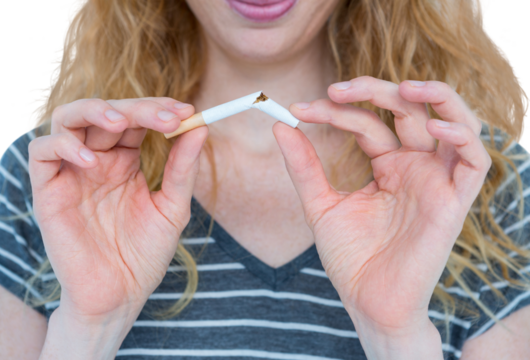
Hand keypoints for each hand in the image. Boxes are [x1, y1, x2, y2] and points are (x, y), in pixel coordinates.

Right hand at [29, 97, 208, 321]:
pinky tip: (90, 159)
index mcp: (125, 161)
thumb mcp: (172, 207)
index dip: (158, 109)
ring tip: (122, 122)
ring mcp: (71, 173)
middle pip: (107, 112)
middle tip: (168, 117)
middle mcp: (97, 160)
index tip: (187, 112)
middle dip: (138, 108)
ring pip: (68, 119)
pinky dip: (62, 146)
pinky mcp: (48, 191)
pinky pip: (41, 152)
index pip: (136, 119)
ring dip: (94, 111)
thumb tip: (200, 128)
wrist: (120, 294)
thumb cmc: (146, 253)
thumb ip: (182, 168)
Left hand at [272, 76, 490, 332]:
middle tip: (335, 89)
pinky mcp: (455, 202)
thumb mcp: (321, 204)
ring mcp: (437, 182)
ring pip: (453, 122)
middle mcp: (415, 167)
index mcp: (389, 166)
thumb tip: (280, 125)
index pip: (368, 123)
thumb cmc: (350, 258)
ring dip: (435, 96)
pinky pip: (474, 160)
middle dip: (375, 91)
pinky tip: (431, 125)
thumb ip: (304, 167)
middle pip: (409, 111)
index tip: (298, 110)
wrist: (367, 301)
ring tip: (401, 85)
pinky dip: (460, 136)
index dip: (336, 111)